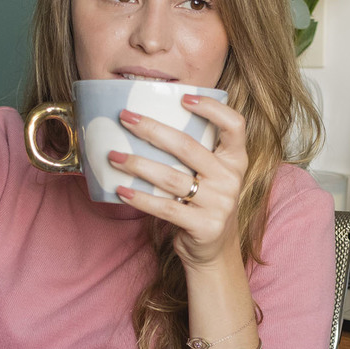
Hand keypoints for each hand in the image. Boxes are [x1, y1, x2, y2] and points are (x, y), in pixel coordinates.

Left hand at [112, 94, 247, 267]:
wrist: (215, 250)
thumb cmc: (204, 203)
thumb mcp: (211, 175)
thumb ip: (194, 153)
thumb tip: (147, 122)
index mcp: (235, 160)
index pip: (234, 125)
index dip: (211, 108)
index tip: (183, 97)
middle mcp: (231, 179)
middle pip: (188, 146)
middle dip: (152, 129)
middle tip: (125, 118)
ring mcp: (220, 204)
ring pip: (171, 178)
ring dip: (137, 164)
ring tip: (113, 156)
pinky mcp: (204, 226)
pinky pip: (165, 208)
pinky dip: (140, 198)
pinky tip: (120, 189)